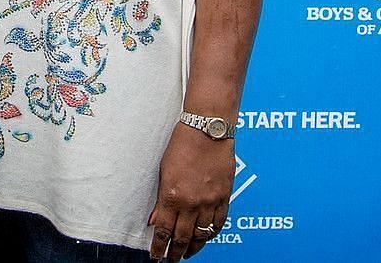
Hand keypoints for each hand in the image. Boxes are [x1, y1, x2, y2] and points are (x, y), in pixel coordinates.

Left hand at [148, 124, 233, 260]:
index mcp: (173, 196)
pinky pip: (218, 223)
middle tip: (171, 261)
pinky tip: (205, 237)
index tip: (156, 257)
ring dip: (193, 247)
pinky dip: (211, 234)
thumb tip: (155, 220)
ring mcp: (210, 201)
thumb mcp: (163, 171)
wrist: (208, 130)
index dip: (159, 248)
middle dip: (175, 253)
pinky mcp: (224, 197)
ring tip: (187, 254)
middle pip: (183, 238)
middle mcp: (192, 202)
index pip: (164, 231)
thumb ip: (161, 199)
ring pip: (202, 234)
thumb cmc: (182, 144)